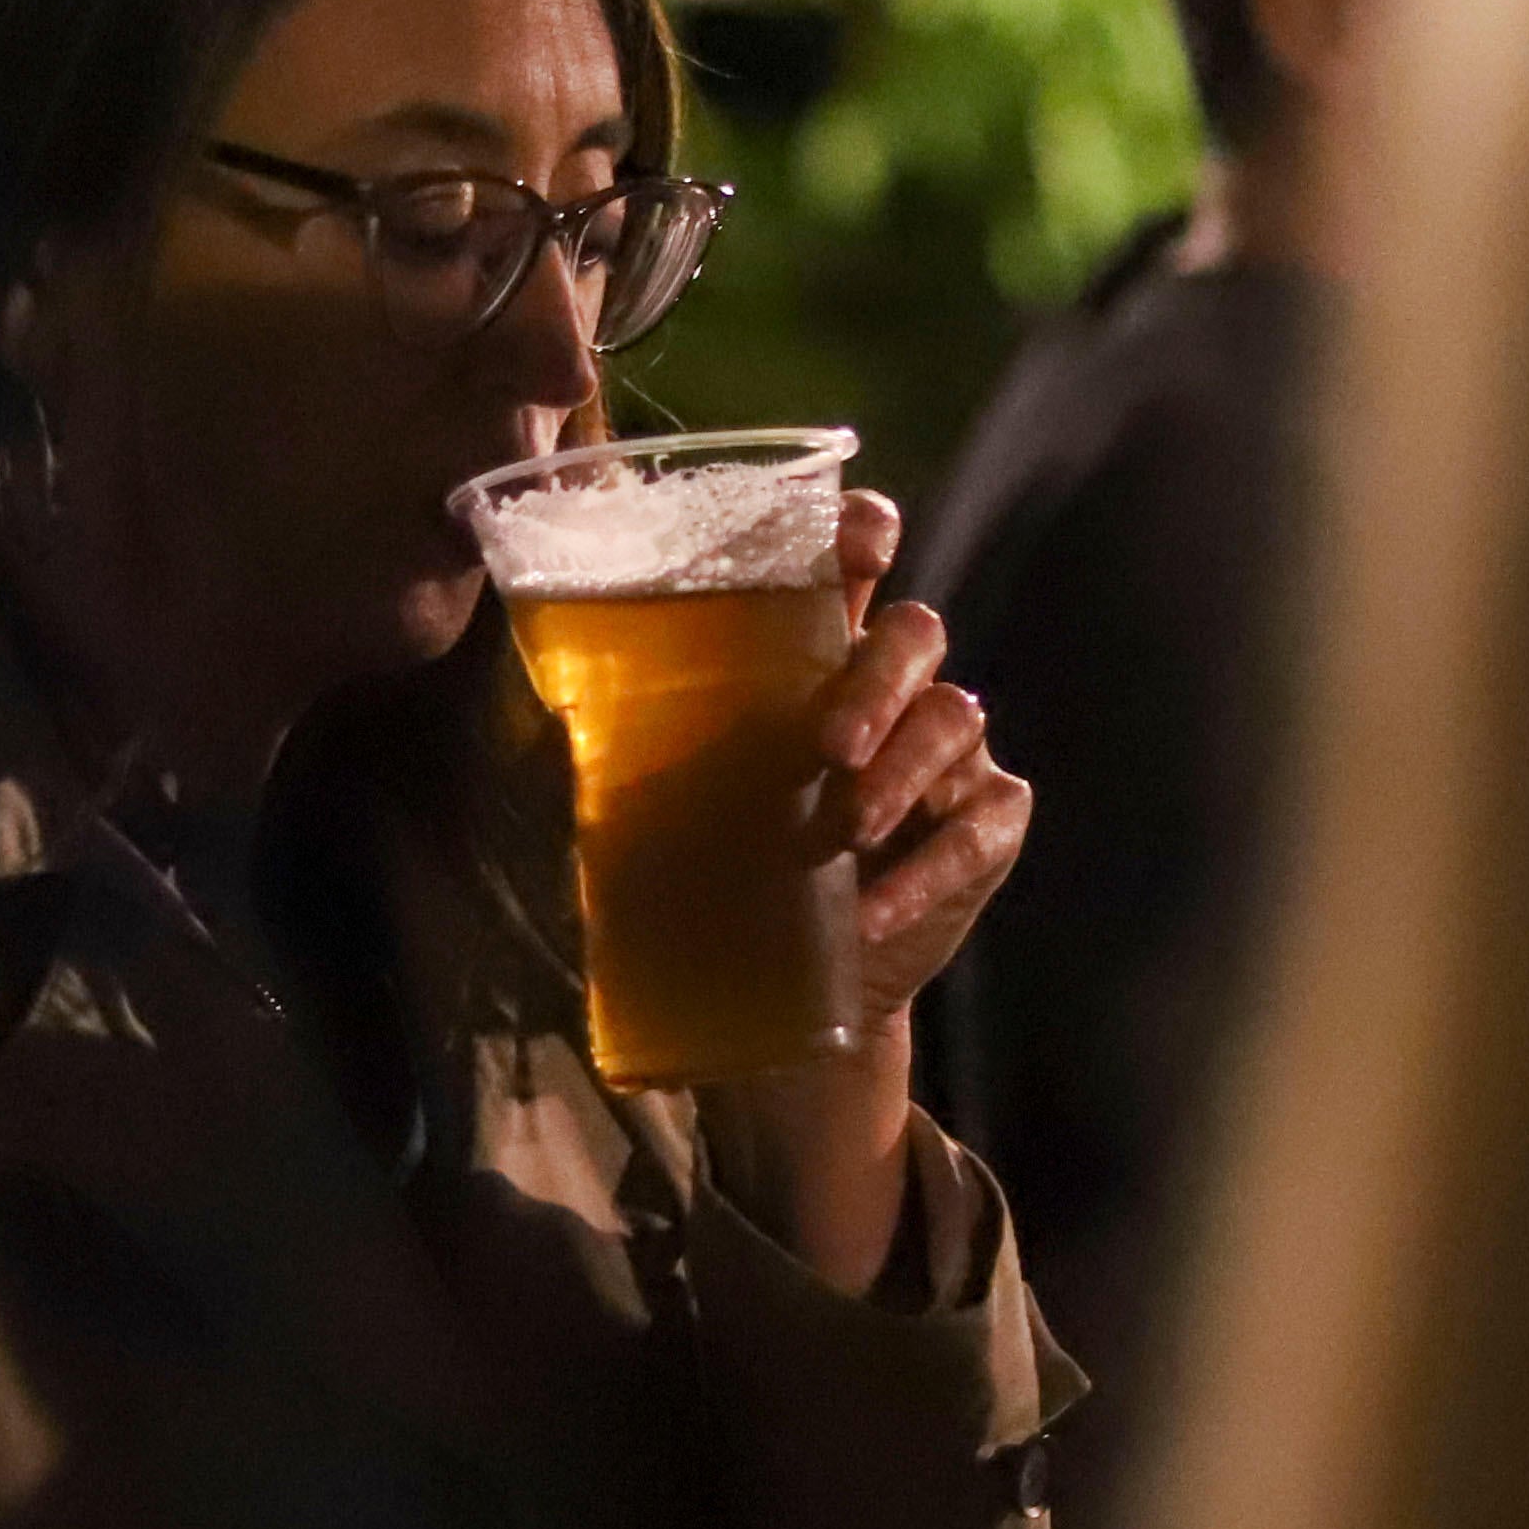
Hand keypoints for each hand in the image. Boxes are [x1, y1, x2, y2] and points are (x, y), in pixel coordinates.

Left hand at [698, 491, 1031, 1292]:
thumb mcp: (650, 800)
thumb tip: (543, 691)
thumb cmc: (712, 867)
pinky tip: (872, 912)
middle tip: (829, 744)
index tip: (858, 540)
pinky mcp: (984, 830)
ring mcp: (947, 757)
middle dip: (876, 678)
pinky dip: (928, 868)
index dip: (862, 533)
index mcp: (811, 652)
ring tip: (845, 828)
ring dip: (903, 769)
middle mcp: (889, 688)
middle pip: (914, 634)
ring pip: (955, 716)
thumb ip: (620, 738)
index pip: (850, 560)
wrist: (774, 995)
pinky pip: (978, 827)